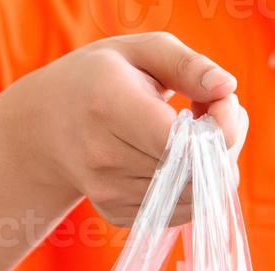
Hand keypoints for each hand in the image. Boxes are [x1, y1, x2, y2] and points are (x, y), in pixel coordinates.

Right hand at [1, 32, 248, 226]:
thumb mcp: (140, 52)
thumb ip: (187, 65)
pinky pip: (179, 211)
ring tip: (195, 135)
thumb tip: (228, 88)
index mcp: (108, 106)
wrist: (46, 124)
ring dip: (212, 168)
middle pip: (195, 171)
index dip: (221, 129)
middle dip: (223, 145)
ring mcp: (108, 191)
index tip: (225, 103)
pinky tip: (180, 159)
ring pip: (193, 196)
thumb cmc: (101, 79)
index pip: (183, 142)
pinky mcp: (117, 213)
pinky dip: (193, 188)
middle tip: (215, 116)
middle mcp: (103, 156)